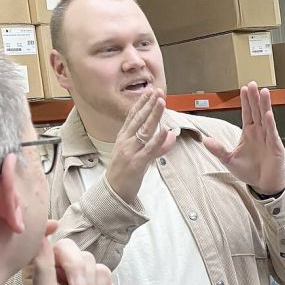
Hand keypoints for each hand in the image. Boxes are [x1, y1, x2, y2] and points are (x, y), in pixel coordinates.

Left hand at [24, 221, 118, 284]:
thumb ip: (41, 267)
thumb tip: (39, 236)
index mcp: (38, 271)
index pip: (41, 243)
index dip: (46, 231)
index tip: (54, 226)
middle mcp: (59, 268)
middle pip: (69, 248)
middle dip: (75, 267)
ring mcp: (81, 273)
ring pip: (89, 259)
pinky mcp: (100, 280)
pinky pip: (103, 271)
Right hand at [106, 88, 176, 202]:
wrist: (113, 193)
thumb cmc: (125, 174)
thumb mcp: (139, 156)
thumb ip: (156, 146)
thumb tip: (171, 135)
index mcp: (123, 138)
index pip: (132, 116)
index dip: (141, 103)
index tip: (150, 91)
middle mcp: (125, 142)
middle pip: (138, 119)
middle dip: (149, 104)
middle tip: (157, 91)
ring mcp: (130, 151)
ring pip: (144, 130)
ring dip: (153, 115)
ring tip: (161, 102)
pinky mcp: (137, 163)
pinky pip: (149, 149)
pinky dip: (158, 139)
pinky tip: (165, 130)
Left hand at [203, 81, 284, 195]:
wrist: (264, 185)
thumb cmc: (250, 171)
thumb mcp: (229, 160)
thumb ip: (219, 150)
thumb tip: (206, 141)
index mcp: (249, 133)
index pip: (247, 113)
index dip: (246, 101)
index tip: (244, 89)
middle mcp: (260, 133)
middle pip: (257, 111)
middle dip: (254, 98)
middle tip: (253, 84)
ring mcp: (269, 138)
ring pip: (266, 119)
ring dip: (265, 105)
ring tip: (263, 92)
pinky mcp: (276, 147)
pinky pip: (272, 133)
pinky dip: (270, 124)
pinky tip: (268, 114)